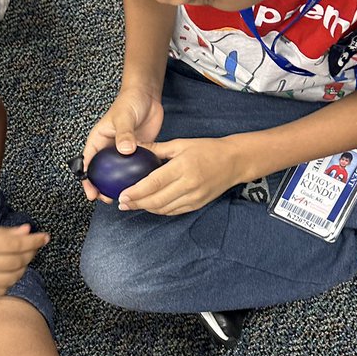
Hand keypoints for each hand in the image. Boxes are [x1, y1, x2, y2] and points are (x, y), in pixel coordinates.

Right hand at [0, 224, 47, 299]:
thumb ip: (2, 233)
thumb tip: (27, 231)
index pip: (17, 245)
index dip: (35, 241)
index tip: (45, 237)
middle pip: (19, 262)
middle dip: (30, 253)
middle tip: (31, 246)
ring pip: (14, 277)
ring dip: (22, 267)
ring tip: (18, 258)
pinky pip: (3, 289)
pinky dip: (9, 280)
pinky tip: (4, 271)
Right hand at [81, 87, 164, 200]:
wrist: (146, 96)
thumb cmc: (129, 102)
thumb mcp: (124, 117)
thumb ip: (124, 133)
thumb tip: (125, 151)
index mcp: (97, 141)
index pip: (87, 163)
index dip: (87, 180)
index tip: (91, 193)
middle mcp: (107, 149)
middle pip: (101, 173)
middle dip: (101, 188)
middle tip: (108, 200)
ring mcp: (121, 153)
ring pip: (116, 174)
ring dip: (118, 186)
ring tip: (123, 198)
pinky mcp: (136, 153)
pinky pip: (133, 169)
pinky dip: (134, 179)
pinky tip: (140, 188)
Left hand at [117, 136, 244, 214]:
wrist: (234, 161)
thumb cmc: (207, 149)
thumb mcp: (181, 144)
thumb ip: (157, 149)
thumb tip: (134, 148)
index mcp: (183, 167)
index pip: (154, 183)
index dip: (136, 192)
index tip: (122, 195)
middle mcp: (188, 185)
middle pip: (156, 200)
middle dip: (136, 203)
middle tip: (122, 203)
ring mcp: (194, 197)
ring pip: (164, 209)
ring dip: (146, 208)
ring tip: (132, 205)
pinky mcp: (197, 204)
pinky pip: (174, 211)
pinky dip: (159, 210)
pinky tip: (150, 205)